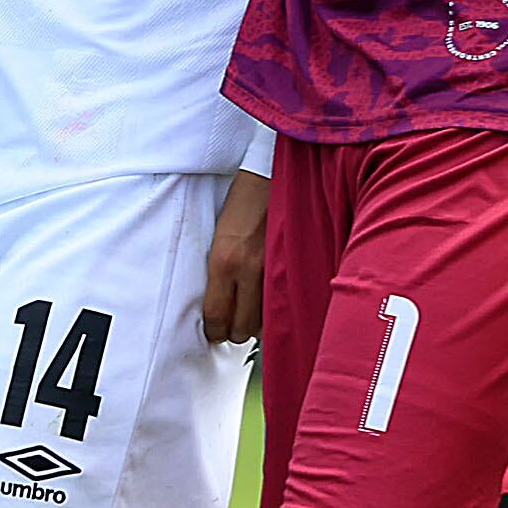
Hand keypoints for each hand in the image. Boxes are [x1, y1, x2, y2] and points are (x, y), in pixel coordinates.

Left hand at [201, 169, 267, 345]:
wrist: (272, 176)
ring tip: (252, 311)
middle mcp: (247, 271)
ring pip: (265, 322)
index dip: (214, 331)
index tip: (213, 332)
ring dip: (257, 322)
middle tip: (232, 323)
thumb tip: (219, 301)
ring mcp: (273, 271)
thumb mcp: (219, 237)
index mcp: (223, 262)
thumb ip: (220, 270)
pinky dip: (277, 309)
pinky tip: (271, 301)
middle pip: (241, 329)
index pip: (216, 316)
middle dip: (235, 331)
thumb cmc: (242, 202)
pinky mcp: (293, 267)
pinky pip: (284, 304)